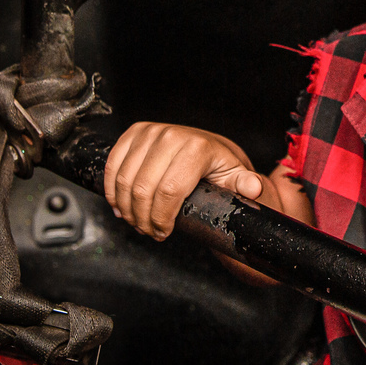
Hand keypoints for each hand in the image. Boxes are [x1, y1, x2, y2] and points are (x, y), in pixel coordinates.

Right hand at [103, 122, 263, 239]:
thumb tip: (253, 188)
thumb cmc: (218, 166)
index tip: (163, 233)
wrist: (205, 146)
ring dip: (126, 208)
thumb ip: (245, 184)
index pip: (169, 191)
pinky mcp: (134, 133)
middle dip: (142, 218)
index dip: (161, 219)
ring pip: (124, 180)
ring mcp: (150, 132)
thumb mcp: (235, 177)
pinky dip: (112, 190)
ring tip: (136, 222)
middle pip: (143, 189)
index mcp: (197, 147)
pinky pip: (112, 164)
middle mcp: (172, 135)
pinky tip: (120, 205)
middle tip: (149, 231)